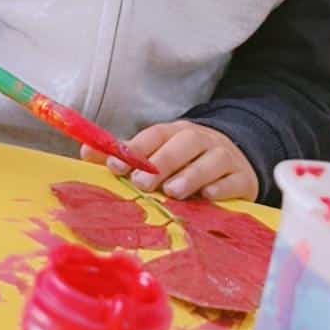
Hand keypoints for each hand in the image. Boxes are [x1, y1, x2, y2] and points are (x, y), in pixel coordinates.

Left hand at [81, 120, 258, 201]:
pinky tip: (208, 196)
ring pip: (210, 161)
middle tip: (142, 182)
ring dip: (191, 175)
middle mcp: (201, 140)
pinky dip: (221, 188)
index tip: (115, 165)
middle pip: (184, 144)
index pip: (155, 135)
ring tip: (173, 191)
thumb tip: (86, 152)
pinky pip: (234, 181)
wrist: (236, 158)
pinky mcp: (243, 177)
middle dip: (162, 162)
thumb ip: (125, 155)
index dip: (134, 149)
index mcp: (176, 132)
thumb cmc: (187, 160)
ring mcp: (224, 157)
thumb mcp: (157, 153)